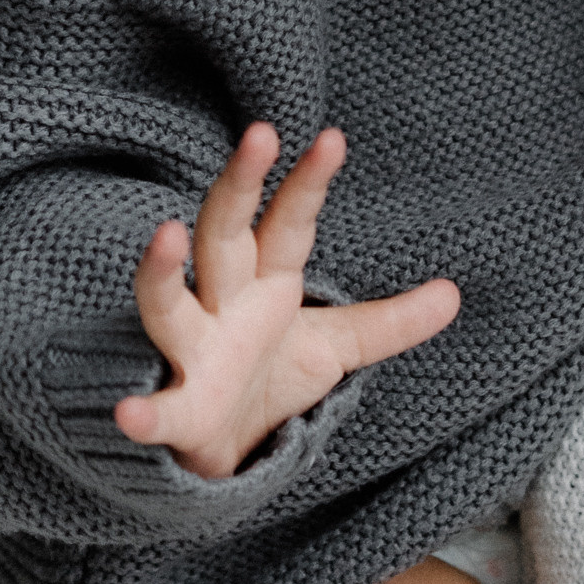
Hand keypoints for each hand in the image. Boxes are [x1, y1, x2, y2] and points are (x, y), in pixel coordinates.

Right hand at [115, 122, 459, 478]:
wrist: (221, 450)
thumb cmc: (268, 379)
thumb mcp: (335, 347)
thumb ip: (389, 322)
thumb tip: (455, 294)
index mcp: (265, 283)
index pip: (289, 223)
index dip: (308, 184)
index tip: (333, 138)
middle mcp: (224, 305)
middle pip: (225, 235)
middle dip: (239, 186)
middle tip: (260, 133)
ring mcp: (194, 353)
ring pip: (168, 305)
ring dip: (160, 272)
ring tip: (165, 234)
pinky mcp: (179, 412)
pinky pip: (158, 412)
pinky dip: (142, 415)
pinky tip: (128, 416)